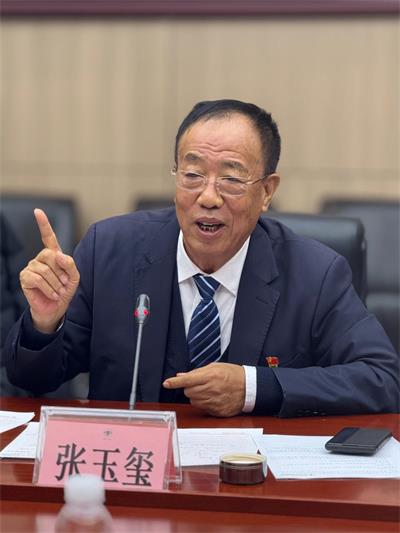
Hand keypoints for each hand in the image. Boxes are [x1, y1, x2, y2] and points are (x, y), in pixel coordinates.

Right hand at [19, 208, 79, 332]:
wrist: (57, 308)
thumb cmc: (65, 291)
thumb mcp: (74, 277)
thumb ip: (70, 264)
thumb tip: (58, 254)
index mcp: (54, 255)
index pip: (48, 237)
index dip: (43, 224)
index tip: (37, 211)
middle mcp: (41, 258)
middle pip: (51, 256)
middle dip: (61, 272)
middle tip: (64, 284)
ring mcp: (31, 267)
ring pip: (45, 270)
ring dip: (56, 283)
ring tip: (59, 291)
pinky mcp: (25, 278)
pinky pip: (37, 279)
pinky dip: (48, 288)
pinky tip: (52, 294)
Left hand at [163, 362, 245, 416]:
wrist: (249, 388)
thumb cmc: (233, 375)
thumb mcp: (215, 367)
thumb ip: (197, 372)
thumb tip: (181, 376)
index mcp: (209, 376)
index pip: (187, 380)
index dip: (174, 382)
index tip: (166, 383)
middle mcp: (210, 389)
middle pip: (188, 392)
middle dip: (190, 388)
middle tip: (200, 384)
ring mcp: (213, 401)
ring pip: (193, 401)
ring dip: (196, 396)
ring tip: (208, 391)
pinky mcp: (216, 411)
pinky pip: (202, 408)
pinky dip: (204, 403)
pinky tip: (213, 398)